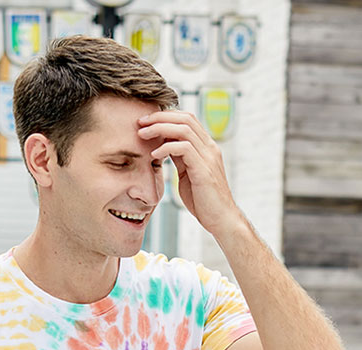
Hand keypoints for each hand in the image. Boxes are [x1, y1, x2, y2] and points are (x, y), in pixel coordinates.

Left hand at [137, 110, 242, 239]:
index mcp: (206, 147)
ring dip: (160, 128)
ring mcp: (208, 157)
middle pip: (185, 118)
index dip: (165, 116)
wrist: (221, 219)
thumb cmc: (204, 201)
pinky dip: (166, 148)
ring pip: (184, 129)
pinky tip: (154, 155)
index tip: (145, 122)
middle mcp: (209, 147)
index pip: (187, 119)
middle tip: (140, 122)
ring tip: (143, 134)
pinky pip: (184, 148)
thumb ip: (180, 159)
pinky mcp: (204, 169)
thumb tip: (165, 146)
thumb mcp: (187, 174)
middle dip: (159, 117)